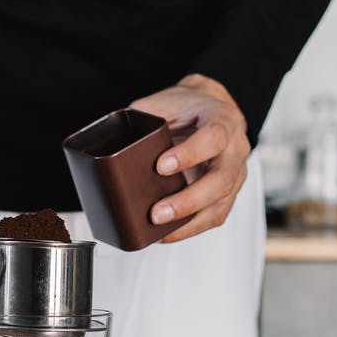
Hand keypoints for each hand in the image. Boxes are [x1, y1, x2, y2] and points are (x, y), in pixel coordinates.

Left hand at [129, 74, 250, 242]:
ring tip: (158, 229)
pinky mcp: (228, 193)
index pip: (213, 138)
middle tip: (156, 213)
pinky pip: (214, 216)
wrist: (208, 107)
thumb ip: (140, 118)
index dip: (189, 154)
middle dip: (187, 201)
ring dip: (189, 222)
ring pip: (220, 204)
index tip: (160, 166)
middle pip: (220, 180)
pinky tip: (167, 234)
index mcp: (222, 119)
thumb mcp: (163, 103)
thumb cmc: (184, 106)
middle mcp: (236, 148)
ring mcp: (235, 173)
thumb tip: (101, 138)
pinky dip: (190, 228)